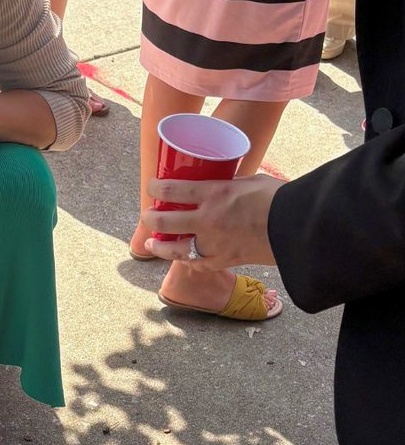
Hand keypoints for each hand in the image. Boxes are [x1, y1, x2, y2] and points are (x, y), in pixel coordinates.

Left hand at [141, 175, 284, 268]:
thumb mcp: (250, 181)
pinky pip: (197, 263)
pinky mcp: (224, 260)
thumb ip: (230, 185)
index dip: (155, 188)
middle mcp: (207, 220)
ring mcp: (214, 243)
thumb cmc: (279, 198)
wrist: (298, 227)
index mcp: (214, 194)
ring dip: (160, 245)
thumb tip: (220, 184)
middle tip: (147, 215)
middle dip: (150, 218)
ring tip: (151, 242)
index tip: (151, 186)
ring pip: (175, 249)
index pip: (173, 190)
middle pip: (165, 221)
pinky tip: (180, 258)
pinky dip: (187, 260)